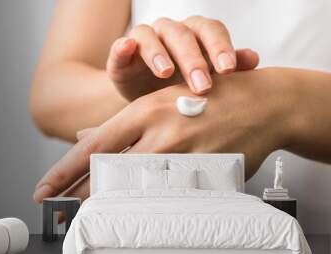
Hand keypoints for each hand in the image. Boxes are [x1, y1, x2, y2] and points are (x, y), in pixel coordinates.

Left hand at [34, 67, 297, 201]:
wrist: (260, 104)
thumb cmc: (207, 99)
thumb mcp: (160, 100)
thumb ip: (123, 124)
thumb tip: (87, 136)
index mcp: (144, 112)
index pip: (93, 147)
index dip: (64, 172)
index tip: (44, 190)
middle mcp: (160, 133)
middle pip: (108, 174)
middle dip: (80, 197)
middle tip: (61, 211)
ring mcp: (185, 157)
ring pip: (138, 191)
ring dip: (114, 205)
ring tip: (96, 216)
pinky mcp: (206, 175)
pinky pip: (172, 200)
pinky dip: (151, 209)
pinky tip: (140, 215)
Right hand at [107, 16, 259, 100]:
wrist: (146, 101)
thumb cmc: (180, 88)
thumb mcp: (205, 81)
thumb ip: (227, 69)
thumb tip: (254, 59)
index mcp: (195, 35)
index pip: (210, 31)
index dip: (219, 46)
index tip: (228, 70)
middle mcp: (170, 32)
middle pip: (182, 34)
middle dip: (193, 59)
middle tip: (202, 86)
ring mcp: (144, 41)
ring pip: (151, 36)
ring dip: (158, 52)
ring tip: (166, 73)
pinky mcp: (121, 55)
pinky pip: (120, 46)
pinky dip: (122, 46)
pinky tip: (126, 48)